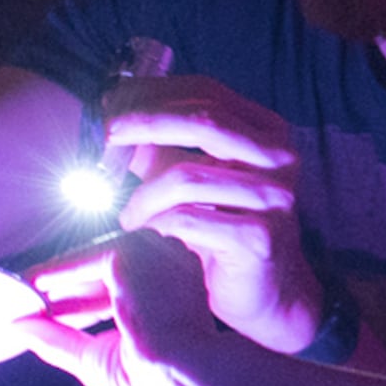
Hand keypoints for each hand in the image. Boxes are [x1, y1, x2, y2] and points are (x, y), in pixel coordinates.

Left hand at [17, 227, 260, 385]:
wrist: (190, 384)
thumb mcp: (100, 362)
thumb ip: (61, 342)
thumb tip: (20, 330)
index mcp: (175, 292)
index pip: (123, 289)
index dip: (82, 300)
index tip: (50, 311)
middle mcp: (168, 267)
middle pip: (107, 273)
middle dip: (66, 290)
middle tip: (32, 304)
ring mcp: (153, 255)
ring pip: (93, 261)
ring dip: (57, 278)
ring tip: (28, 294)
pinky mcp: (131, 253)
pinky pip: (80, 259)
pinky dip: (53, 272)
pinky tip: (32, 283)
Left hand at [89, 74, 324, 353]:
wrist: (266, 291)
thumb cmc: (225, 230)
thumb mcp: (191, 178)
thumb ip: (160, 147)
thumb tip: (110, 117)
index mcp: (267, 132)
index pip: (207, 93)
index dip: (153, 94)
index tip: (111, 105)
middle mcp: (280, 158)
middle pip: (204, 122)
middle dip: (144, 124)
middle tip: (105, 136)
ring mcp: (275, 198)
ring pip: (187, 176)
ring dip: (143, 195)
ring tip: (127, 215)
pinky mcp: (260, 238)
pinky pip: (188, 220)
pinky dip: (158, 223)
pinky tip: (150, 232)